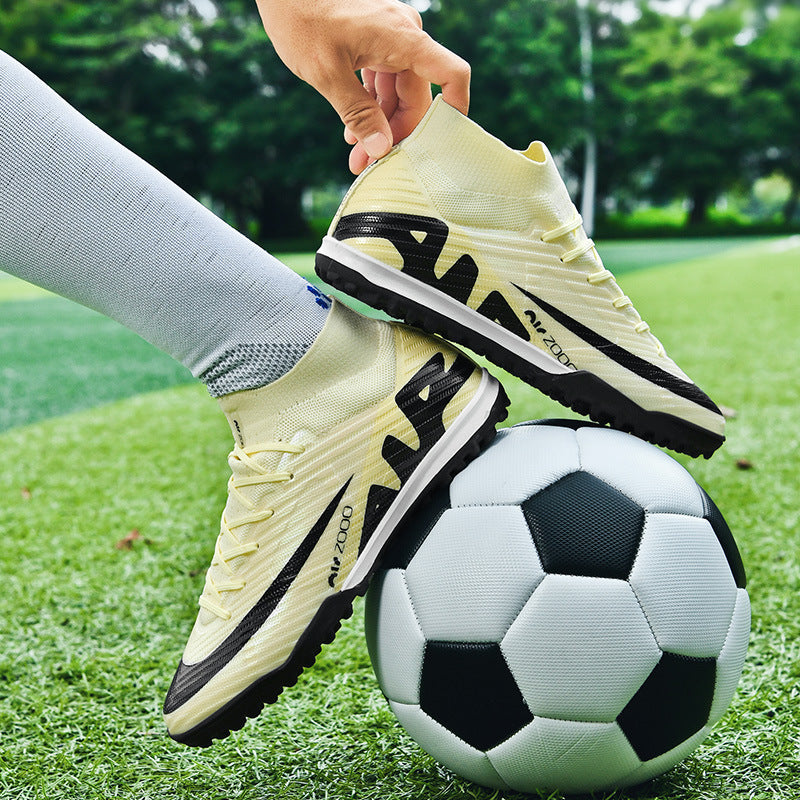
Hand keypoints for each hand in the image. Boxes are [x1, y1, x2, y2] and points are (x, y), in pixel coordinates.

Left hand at [255, 0, 469, 173]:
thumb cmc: (300, 18)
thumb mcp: (327, 74)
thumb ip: (358, 113)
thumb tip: (382, 149)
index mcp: (402, 39)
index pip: (451, 74)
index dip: (456, 109)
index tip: (443, 143)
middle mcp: (403, 37)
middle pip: (417, 96)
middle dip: (396, 133)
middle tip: (372, 164)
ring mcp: (390, 38)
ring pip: (397, 94)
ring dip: (379, 126)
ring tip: (356, 154)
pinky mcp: (374, 42)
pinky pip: (382, 82)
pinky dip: (370, 107)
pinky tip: (352, 132)